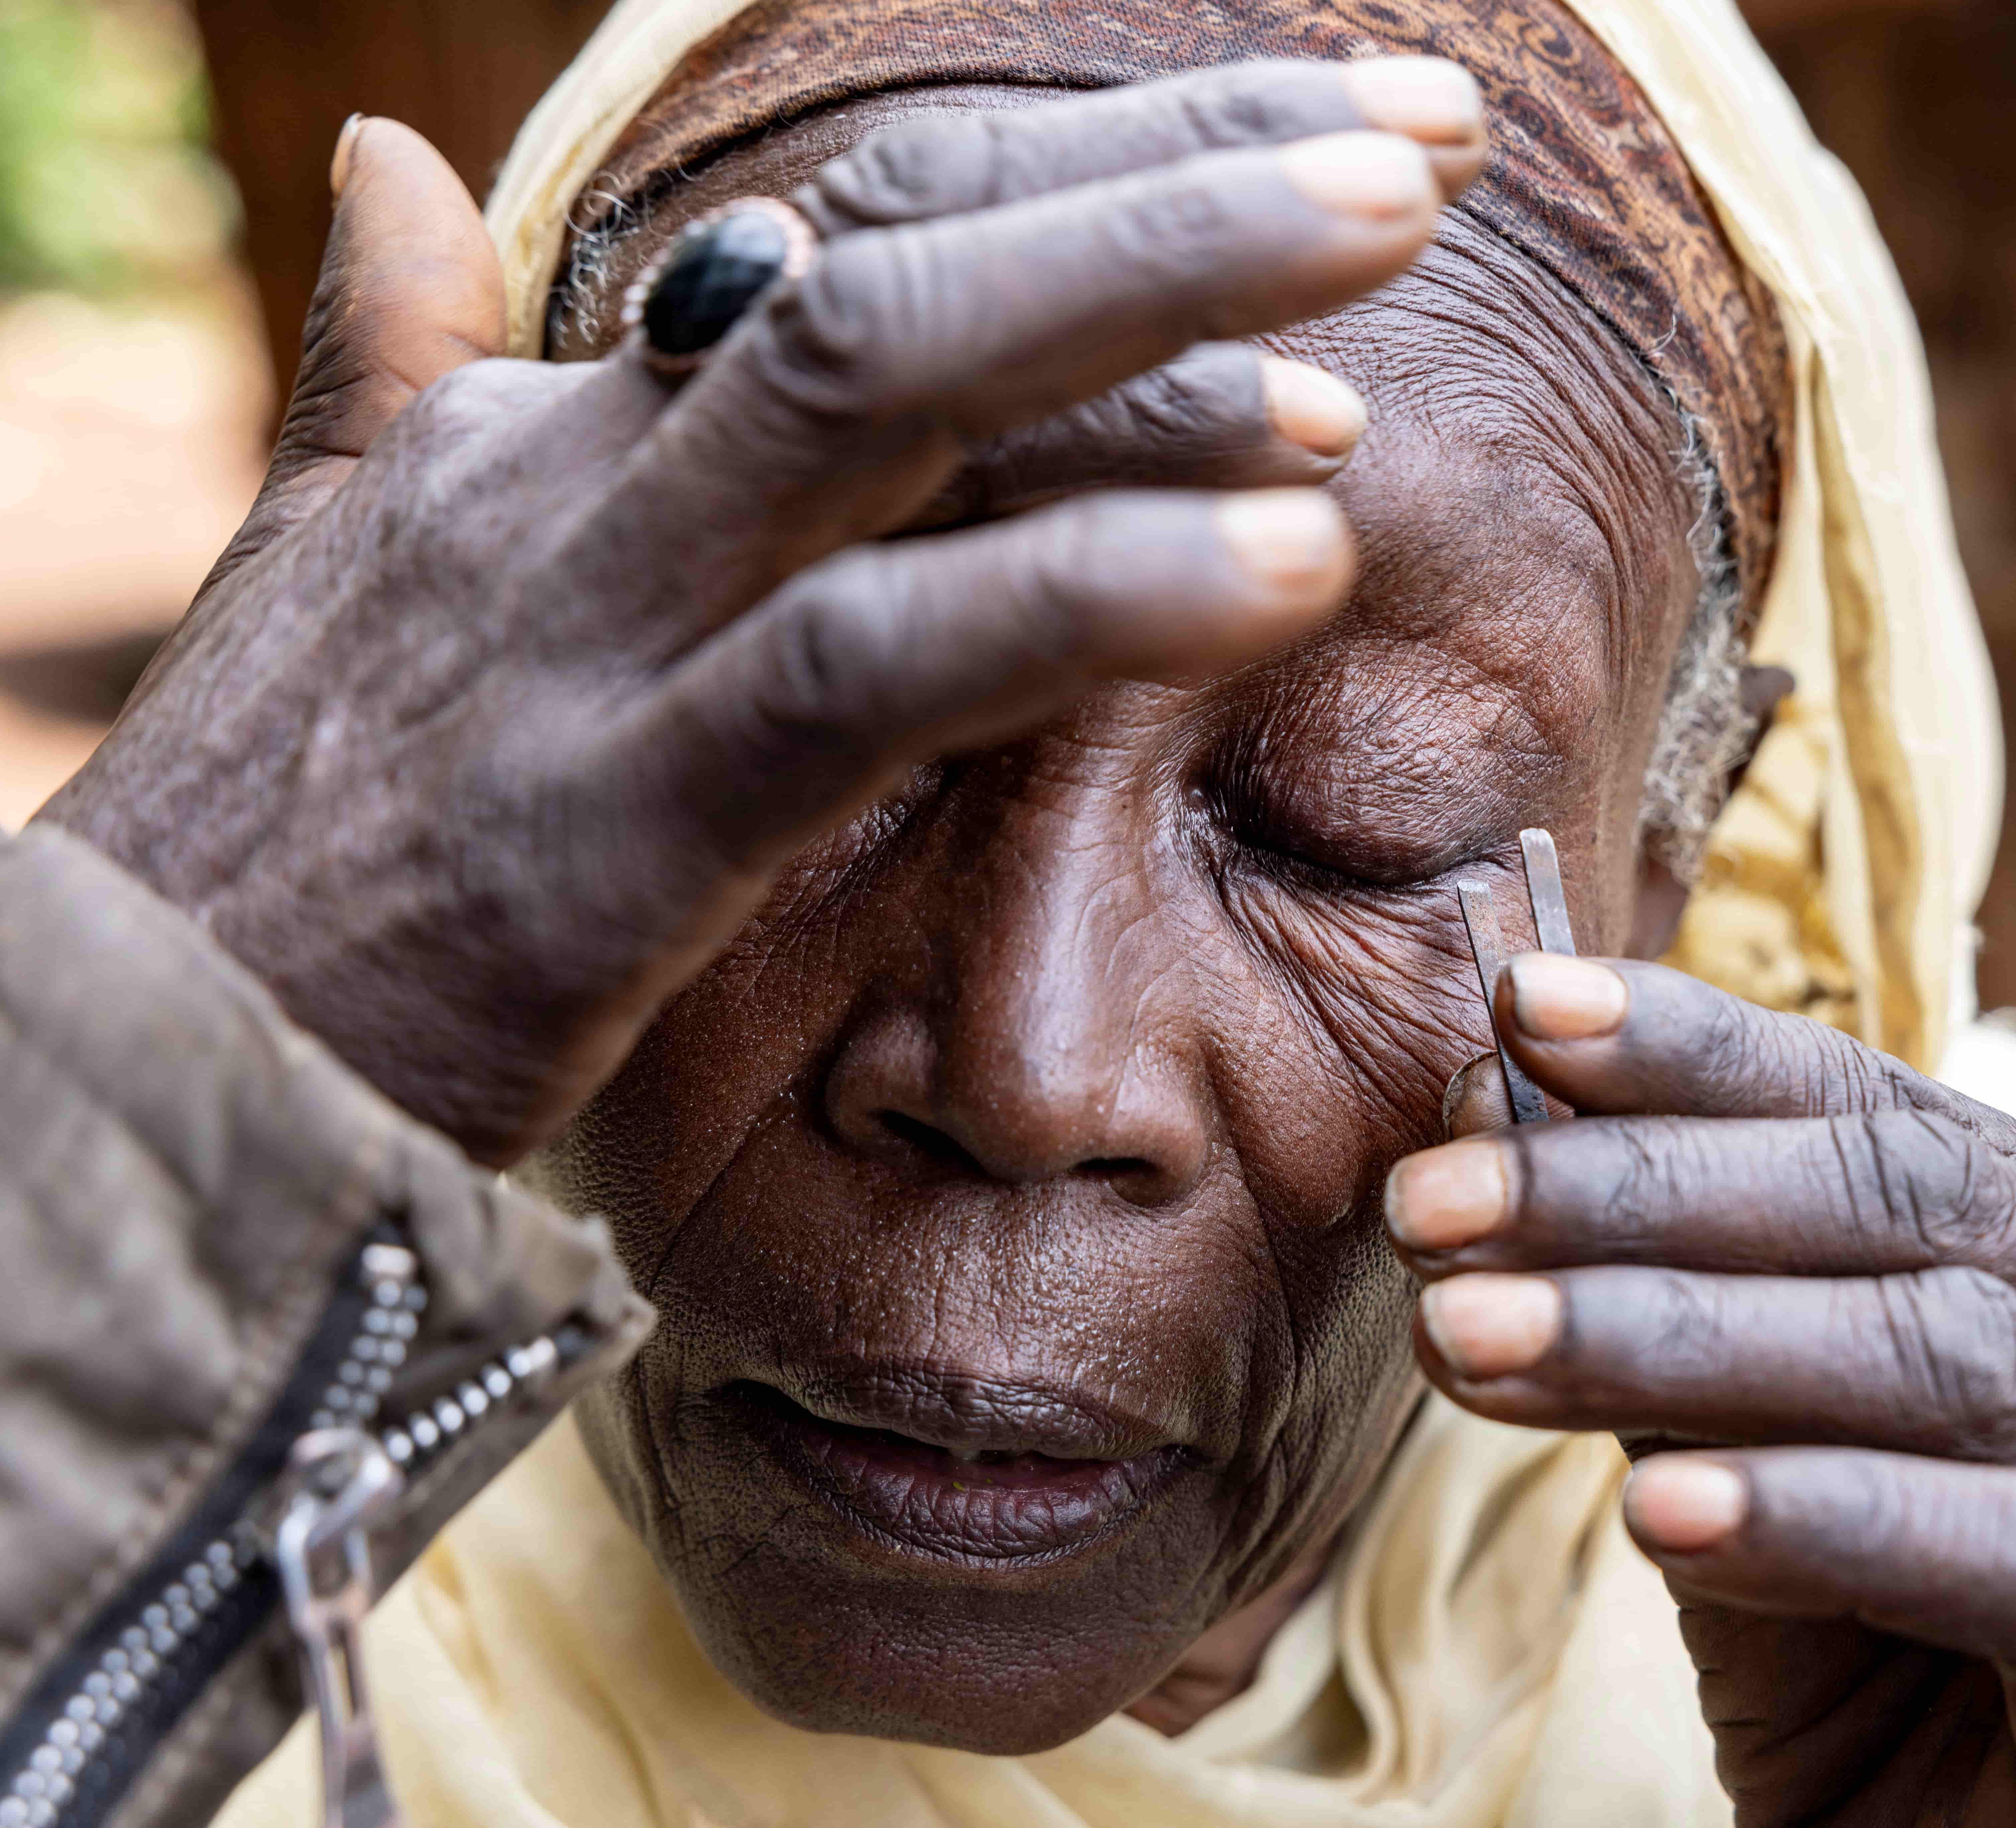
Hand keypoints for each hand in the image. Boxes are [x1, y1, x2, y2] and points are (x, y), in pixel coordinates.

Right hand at [42, 62, 1483, 1163]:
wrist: (109, 1062)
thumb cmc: (271, 829)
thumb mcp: (343, 558)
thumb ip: (394, 366)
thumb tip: (382, 166)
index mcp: (563, 429)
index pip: (883, 229)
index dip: (1115, 165)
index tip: (1329, 137)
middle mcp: (592, 479)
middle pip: (918, 255)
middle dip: (1179, 190)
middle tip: (1422, 144)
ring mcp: (600, 637)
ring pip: (900, 395)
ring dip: (1160, 339)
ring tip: (1377, 328)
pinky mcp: (618, 821)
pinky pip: (881, 664)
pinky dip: (1087, 591)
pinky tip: (1288, 556)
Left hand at [1387, 958, 2015, 1825]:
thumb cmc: (1845, 1655)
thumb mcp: (1732, 1443)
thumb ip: (1665, 1287)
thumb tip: (1499, 1093)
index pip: (1891, 1109)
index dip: (1700, 1053)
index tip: (1513, 1009)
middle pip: (1912, 1208)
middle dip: (1645, 1193)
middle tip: (1434, 1205)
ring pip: (1950, 1362)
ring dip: (1685, 1341)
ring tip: (1477, 1342)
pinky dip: (1828, 1521)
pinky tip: (1662, 1520)